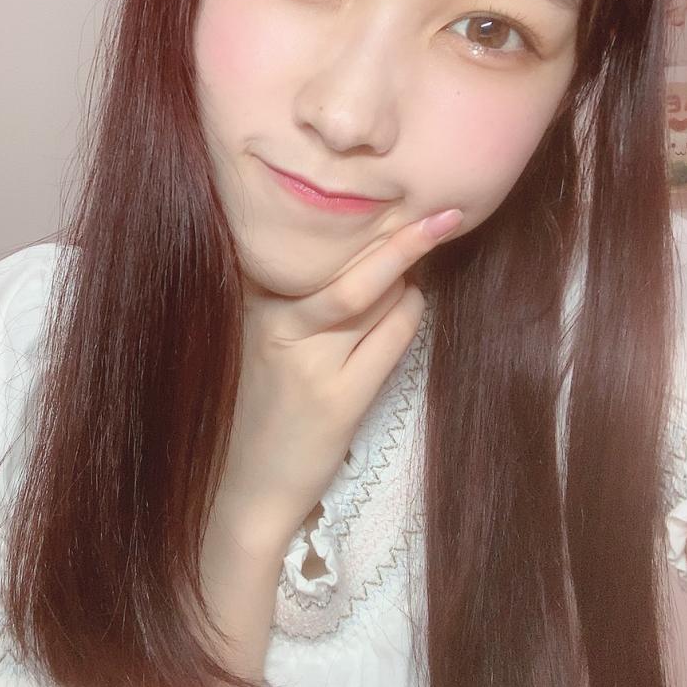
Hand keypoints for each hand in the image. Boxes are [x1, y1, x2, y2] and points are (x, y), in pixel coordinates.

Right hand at [214, 209, 463, 551]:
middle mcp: (278, 323)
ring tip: (411, 283)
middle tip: (440, 218)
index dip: (362, 224)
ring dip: (407, 283)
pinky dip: (411, 317)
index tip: (398, 200)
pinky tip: (410, 314)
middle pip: (352, 265)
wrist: (246, 486)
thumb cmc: (257, 408)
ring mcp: (309, 360)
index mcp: (255, 305)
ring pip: (376, 295)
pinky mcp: (339, 397)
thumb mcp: (260, 342)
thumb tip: (360, 257)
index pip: (316, 249)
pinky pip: (392, 336)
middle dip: (403, 239)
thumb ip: (293, 301)